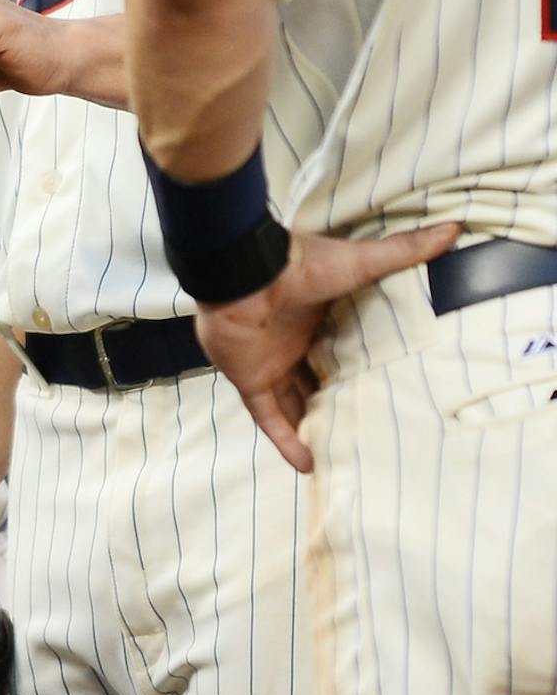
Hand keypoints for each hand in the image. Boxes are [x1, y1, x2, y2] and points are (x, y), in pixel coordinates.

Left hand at [196, 223, 460, 471]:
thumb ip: (403, 251)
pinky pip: (269, 417)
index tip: (387, 387)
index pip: (341, 348)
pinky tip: (308, 465)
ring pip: (295, 404)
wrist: (243, 274)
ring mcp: (269, 362)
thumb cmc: (299, 265)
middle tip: (368, 428)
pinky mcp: (249, 379)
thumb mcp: (361, 262)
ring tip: (343, 455)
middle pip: (317, 379)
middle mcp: (292, 342)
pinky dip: (286, 440)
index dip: (359, 367)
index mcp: (316, 316)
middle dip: (337, 401)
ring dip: (314, 427)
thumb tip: (451, 229)